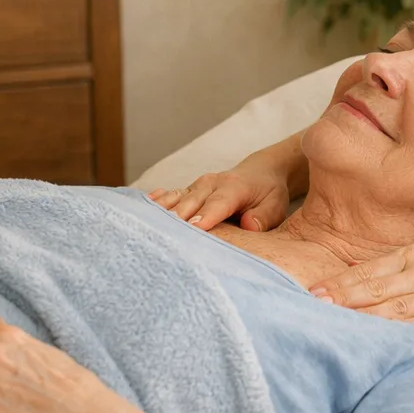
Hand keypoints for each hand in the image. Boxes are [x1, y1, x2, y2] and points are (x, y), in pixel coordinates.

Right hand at [149, 166, 289, 231]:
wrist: (260, 173)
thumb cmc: (268, 194)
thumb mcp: (276, 205)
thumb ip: (263, 216)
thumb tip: (249, 226)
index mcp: (233, 188)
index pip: (217, 205)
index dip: (204, 217)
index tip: (192, 229)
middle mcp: (211, 184)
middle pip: (189, 204)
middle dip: (176, 220)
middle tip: (161, 239)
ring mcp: (196, 186)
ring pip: (174, 199)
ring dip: (159, 213)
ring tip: (140, 227)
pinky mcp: (187, 191)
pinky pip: (168, 196)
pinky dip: (154, 203)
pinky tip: (137, 210)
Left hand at [308, 230, 413, 327]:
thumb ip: (402, 260)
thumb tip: (360, 273)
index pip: (374, 270)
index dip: (343, 282)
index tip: (315, 291)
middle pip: (379, 291)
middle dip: (345, 301)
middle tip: (312, 310)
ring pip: (398, 312)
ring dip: (365, 321)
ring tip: (335, 329)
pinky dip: (401, 337)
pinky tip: (379, 346)